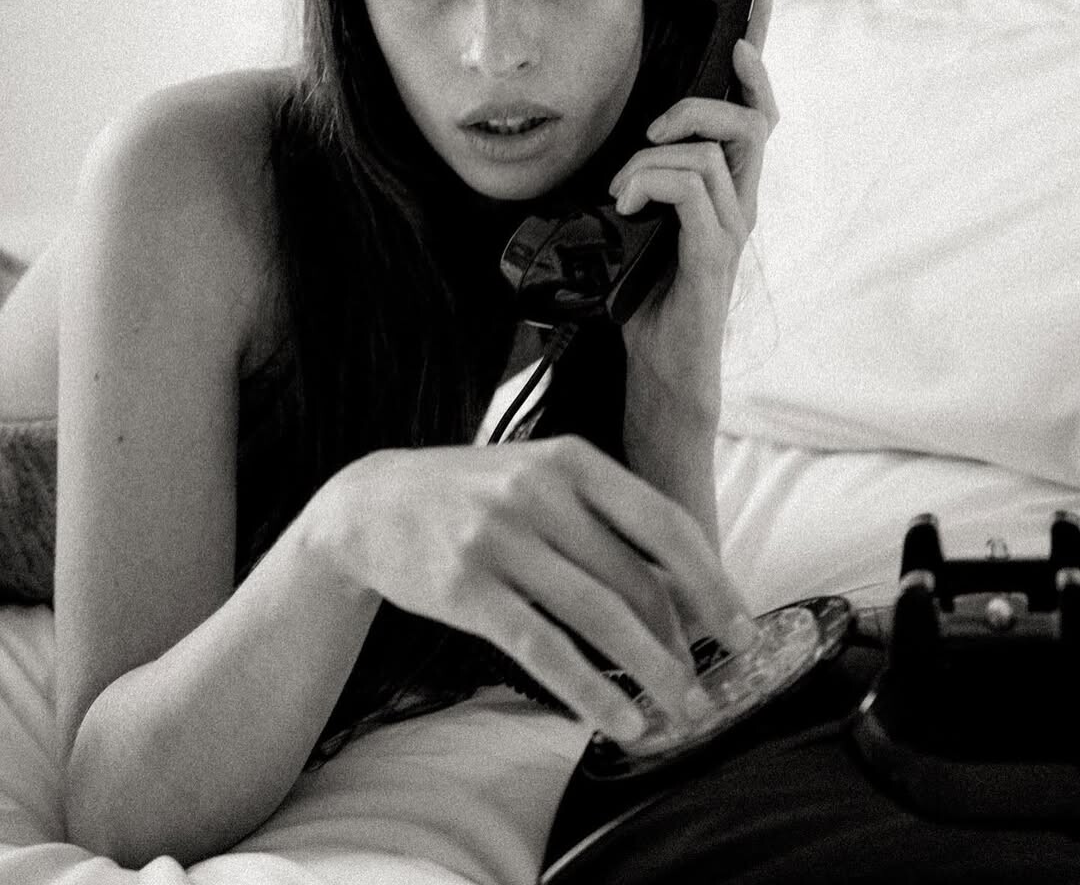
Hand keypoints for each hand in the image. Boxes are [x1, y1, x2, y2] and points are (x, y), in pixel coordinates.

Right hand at [303, 437, 756, 743]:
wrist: (371, 502)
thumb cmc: (474, 495)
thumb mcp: (539, 477)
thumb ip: (604, 520)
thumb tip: (682, 592)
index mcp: (571, 459)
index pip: (663, 524)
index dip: (712, 583)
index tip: (742, 630)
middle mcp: (539, 491)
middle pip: (635, 578)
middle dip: (683, 642)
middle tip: (706, 687)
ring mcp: (500, 538)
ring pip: (598, 615)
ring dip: (648, 671)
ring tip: (677, 710)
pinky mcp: (467, 588)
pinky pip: (542, 647)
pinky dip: (588, 690)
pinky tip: (615, 721)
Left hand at [608, 27, 778, 417]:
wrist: (661, 360)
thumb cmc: (648, 292)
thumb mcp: (640, 222)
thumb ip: (645, 180)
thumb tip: (616, 140)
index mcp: (727, 186)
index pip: (753, 112)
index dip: (758, 61)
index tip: (752, 11)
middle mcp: (741, 200)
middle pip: (753, 118)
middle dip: (704, 100)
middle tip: (654, 129)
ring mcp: (733, 226)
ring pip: (714, 149)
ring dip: (652, 158)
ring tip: (623, 191)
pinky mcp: (716, 253)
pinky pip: (694, 188)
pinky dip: (651, 184)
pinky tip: (627, 207)